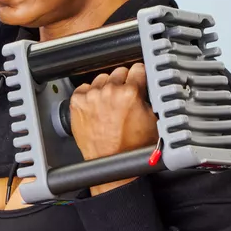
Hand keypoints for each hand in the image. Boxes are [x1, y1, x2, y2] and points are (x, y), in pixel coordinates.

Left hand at [69, 63, 157, 194]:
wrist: (109, 162)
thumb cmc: (130, 147)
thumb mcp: (152, 120)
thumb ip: (149, 97)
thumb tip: (147, 85)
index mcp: (130, 93)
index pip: (138, 68)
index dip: (140, 76)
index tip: (139, 80)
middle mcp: (109, 91)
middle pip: (119, 72)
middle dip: (123, 83)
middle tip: (125, 98)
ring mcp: (91, 96)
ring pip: (102, 78)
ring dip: (106, 87)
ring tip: (110, 104)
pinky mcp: (77, 102)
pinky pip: (85, 88)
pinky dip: (90, 94)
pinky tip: (97, 106)